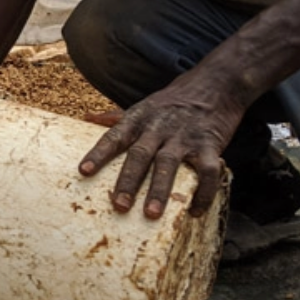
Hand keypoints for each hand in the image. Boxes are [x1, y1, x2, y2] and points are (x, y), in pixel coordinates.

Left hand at [77, 76, 243, 218]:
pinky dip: (203, 192)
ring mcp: (184, 136)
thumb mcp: (143, 106)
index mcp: (138, 119)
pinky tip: (195, 211)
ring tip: (151, 214)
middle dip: (128, 181)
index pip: (114, 137)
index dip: (98, 154)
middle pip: (139, 154)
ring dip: (159, 190)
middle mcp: (158, 127)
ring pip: (168, 163)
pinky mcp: (210, 144)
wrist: (215, 86)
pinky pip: (207, 171)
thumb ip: (116, 117)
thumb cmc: (172, 102)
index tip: (84, 171)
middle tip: (119, 206)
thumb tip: (87, 117)